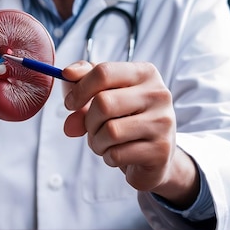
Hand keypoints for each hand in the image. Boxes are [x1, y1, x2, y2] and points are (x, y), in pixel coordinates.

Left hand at [62, 61, 198, 208]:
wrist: (155, 156)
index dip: (79, 90)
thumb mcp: (104, 95)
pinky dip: (108, 157)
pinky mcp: (160, 150)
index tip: (70, 103)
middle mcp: (158, 94)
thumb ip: (82, 82)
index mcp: (145, 73)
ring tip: (105, 142)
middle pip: (104, 103)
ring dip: (96, 141)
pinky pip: (117, 154)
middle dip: (88, 121)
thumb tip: (67, 77)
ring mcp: (163, 122)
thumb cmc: (126, 120)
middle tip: (91, 128)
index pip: (103, 72)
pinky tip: (118, 154)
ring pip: (110, 131)